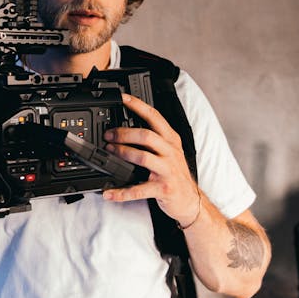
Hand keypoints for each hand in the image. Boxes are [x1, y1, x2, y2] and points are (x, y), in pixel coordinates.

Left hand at [102, 93, 199, 224]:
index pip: (154, 116)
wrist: (190, 199)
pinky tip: (109, 192)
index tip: (122, 98)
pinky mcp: (163, 188)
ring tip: (109, 152)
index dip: (137, 105)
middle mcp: (170, 152)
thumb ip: (154, 138)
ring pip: (143, 157)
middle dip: (124, 133)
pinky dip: (121, 192)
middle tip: (108, 135)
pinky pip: (139, 190)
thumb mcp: (170, 151)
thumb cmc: (175, 173)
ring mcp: (167, 170)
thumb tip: (126, 127)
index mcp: (171, 140)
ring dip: (122, 153)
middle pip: (146, 135)